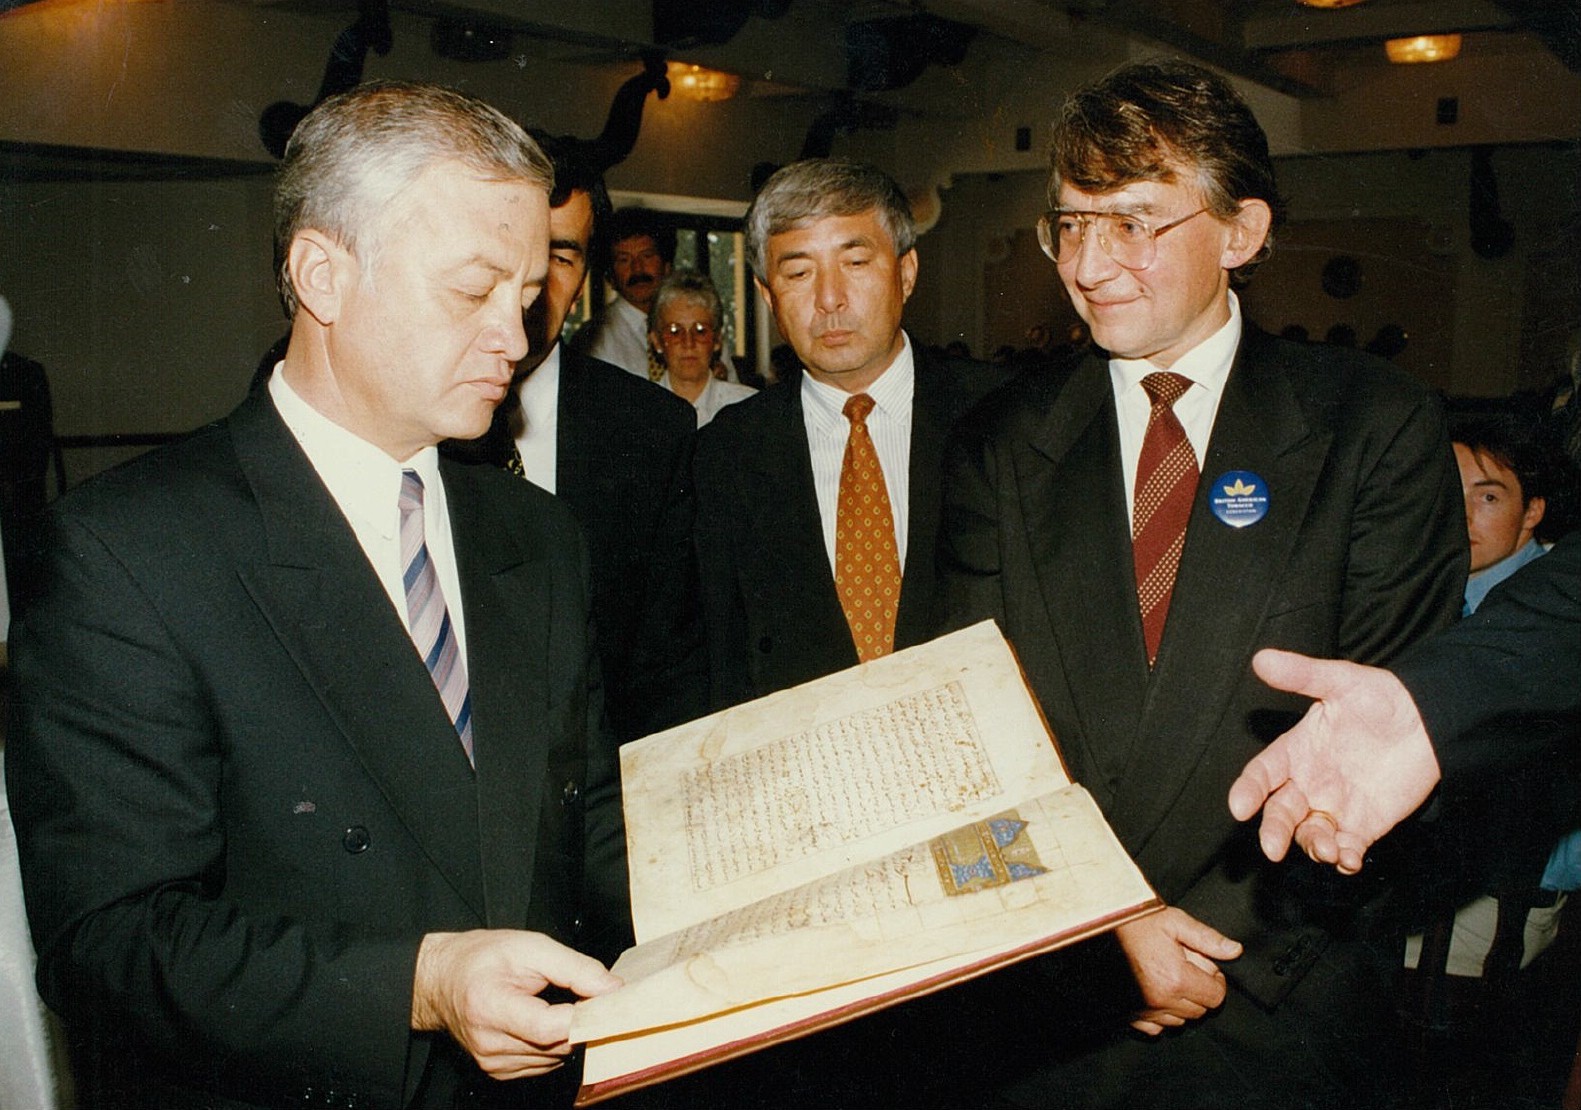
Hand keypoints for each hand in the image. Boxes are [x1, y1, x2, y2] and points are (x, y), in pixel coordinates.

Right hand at [411, 930, 621, 1080]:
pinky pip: (542, 1064)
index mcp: (491, 1008)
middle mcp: (489, 1044)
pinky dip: (552, 1045)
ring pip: (555, 1058)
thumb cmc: (482, 957)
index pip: (549, 1029)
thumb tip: (613, 989)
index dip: (582, 1015)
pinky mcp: (497, 1071)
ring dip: (566, 1034)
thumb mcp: (530, 946)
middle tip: (585, 995)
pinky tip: (543, 1020)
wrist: (442, 979)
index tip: (602, 998)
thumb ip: (575, 968)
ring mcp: (492, 1062)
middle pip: (557, 1046)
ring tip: (556, 1003)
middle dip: (579, 1022)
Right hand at [1115, 907, 1241, 1035]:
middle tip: (1186, 968)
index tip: (1207, 969)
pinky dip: (1159, 1017)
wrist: (1097, 929)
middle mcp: (1161, 1000)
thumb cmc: (1135, 923)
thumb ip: (1207, 939)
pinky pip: (1155, 1029)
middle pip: (1199, 1010)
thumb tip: (1235, 951)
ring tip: (1168, 978)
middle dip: (1199, 991)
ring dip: (1180, 1004)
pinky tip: (1155, 994)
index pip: (1215, 996)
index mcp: (1177, 978)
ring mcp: (1143, 1010)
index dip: (1216, 981)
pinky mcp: (1129, 1015)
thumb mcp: (1174, 922)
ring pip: (1179, 1021)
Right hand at [1228, 649, 1441, 874]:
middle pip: (1281, 811)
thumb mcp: (1341, 681)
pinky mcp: (1364, 824)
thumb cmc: (1380, 697)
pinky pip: (1348, 846)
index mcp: (1296, 751)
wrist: (1429, 720)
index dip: (1249, 790)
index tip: (1240, 807)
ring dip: (1312, 846)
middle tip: (1272, 848)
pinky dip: (1345, 858)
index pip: (1262, 774)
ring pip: (1310, 833)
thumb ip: (1301, 675)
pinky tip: (1349, 860)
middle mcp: (1309, 783)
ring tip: (1327, 848)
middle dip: (1273, 830)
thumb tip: (1261, 658)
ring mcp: (1335, 806)